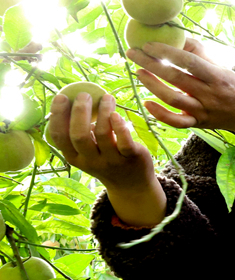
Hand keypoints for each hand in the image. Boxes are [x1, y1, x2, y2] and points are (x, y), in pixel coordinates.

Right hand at [47, 92, 166, 226]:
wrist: (131, 184)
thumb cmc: (106, 159)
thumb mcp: (88, 151)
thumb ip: (82, 132)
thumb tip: (77, 101)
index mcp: (75, 157)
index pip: (59, 137)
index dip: (57, 116)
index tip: (61, 96)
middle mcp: (90, 160)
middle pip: (79, 135)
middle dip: (80, 112)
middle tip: (84, 94)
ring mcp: (111, 160)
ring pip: (102, 133)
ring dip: (103, 112)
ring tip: (107, 97)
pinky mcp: (131, 157)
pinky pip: (124, 141)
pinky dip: (119, 126)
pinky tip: (117, 114)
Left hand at [126, 38, 234, 154]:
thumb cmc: (234, 86)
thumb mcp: (223, 67)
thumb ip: (200, 55)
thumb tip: (177, 38)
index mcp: (217, 76)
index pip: (189, 61)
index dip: (167, 52)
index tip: (149, 45)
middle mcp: (210, 94)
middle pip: (176, 78)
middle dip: (151, 64)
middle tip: (133, 54)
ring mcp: (203, 110)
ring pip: (173, 99)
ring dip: (152, 85)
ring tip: (139, 73)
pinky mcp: (198, 124)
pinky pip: (176, 122)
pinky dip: (160, 114)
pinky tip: (147, 103)